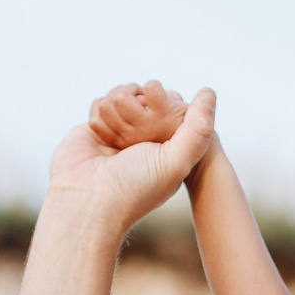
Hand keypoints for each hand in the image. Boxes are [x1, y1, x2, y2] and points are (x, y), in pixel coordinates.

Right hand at [48, 84, 216, 229]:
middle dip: (141, 104)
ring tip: (117, 136)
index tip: (162, 112)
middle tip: (136, 132)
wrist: (85, 202)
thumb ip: (199, 129)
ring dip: (119, 107)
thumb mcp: (178, 161)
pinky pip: (101, 103)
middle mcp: (143, 141)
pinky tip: (100, 134)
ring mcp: (118, 135)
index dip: (169, 103)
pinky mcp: (94, 129)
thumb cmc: (134, 187)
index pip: (174, 109)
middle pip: (148, 99)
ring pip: (123, 96)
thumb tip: (208, 92)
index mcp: (167, 149)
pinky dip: (101, 113)